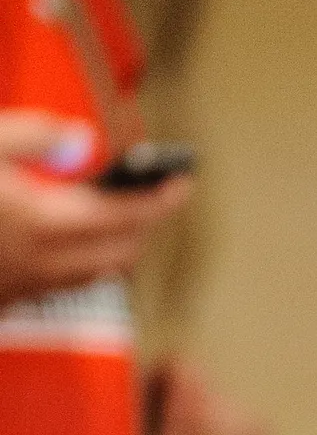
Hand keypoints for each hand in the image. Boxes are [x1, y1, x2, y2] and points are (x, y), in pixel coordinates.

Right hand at [0, 111, 189, 310]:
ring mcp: (30, 284)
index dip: (159, 200)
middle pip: (123, 251)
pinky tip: (84, 238)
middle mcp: (43, 261)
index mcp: (40, 221)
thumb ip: (33, 136)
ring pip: (102, 273)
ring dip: (123, 245)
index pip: (123, 216)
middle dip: (147, 222)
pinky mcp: (15, 297)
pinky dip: (92, 260)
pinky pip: (72, 284)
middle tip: (158, 193)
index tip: (182, 183)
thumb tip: (82, 138)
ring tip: (129, 212)